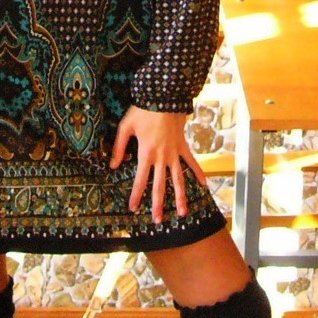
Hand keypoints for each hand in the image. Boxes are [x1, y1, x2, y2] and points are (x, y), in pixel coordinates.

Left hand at [110, 106, 206, 224]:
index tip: (133, 208)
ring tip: (183, 213)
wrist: (164, 96)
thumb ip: (119, 147)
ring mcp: (175, 153)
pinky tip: (204, 185)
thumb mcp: (126, 126)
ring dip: (180, 197)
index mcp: (147, 153)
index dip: (136, 195)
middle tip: (158, 220)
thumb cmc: (143, 110)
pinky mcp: (183, 146)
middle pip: (160, 185)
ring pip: (178, 179)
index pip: (141, 180)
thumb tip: (113, 165)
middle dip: (158, 204)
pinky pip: (192, 162)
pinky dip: (198, 173)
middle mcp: (162, 157)